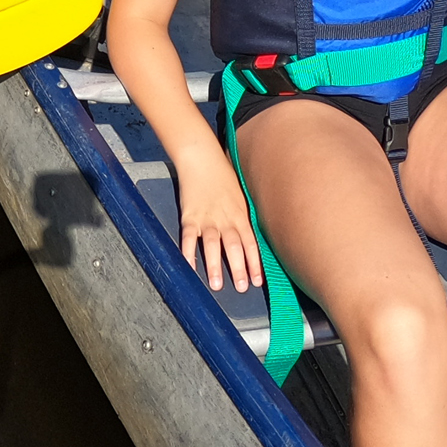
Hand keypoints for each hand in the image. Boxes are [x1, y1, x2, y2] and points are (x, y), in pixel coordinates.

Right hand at [173, 149, 265, 292]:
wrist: (201, 158)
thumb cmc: (223, 175)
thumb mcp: (241, 196)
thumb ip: (245, 217)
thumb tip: (252, 238)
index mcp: (240, 214)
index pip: (251, 243)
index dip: (255, 263)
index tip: (258, 281)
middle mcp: (225, 219)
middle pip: (233, 247)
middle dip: (238, 269)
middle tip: (241, 288)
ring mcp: (206, 218)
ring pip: (212, 246)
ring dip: (214, 266)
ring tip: (216, 285)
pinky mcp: (189, 216)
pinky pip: (189, 238)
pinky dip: (188, 253)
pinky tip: (189, 267)